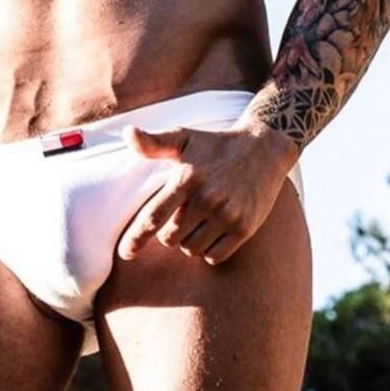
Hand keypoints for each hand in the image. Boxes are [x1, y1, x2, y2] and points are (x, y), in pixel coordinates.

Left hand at [116, 120, 297, 264]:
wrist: (263, 148)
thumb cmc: (215, 145)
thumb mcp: (184, 137)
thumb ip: (153, 142)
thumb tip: (127, 134)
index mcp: (187, 178)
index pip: (154, 216)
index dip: (136, 238)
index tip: (125, 253)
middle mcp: (207, 198)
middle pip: (170, 238)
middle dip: (168, 233)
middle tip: (179, 216)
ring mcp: (227, 215)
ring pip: (191, 249)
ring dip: (188, 242)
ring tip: (197, 221)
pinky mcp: (244, 228)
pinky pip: (214, 257)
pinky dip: (208, 251)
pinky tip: (211, 232)